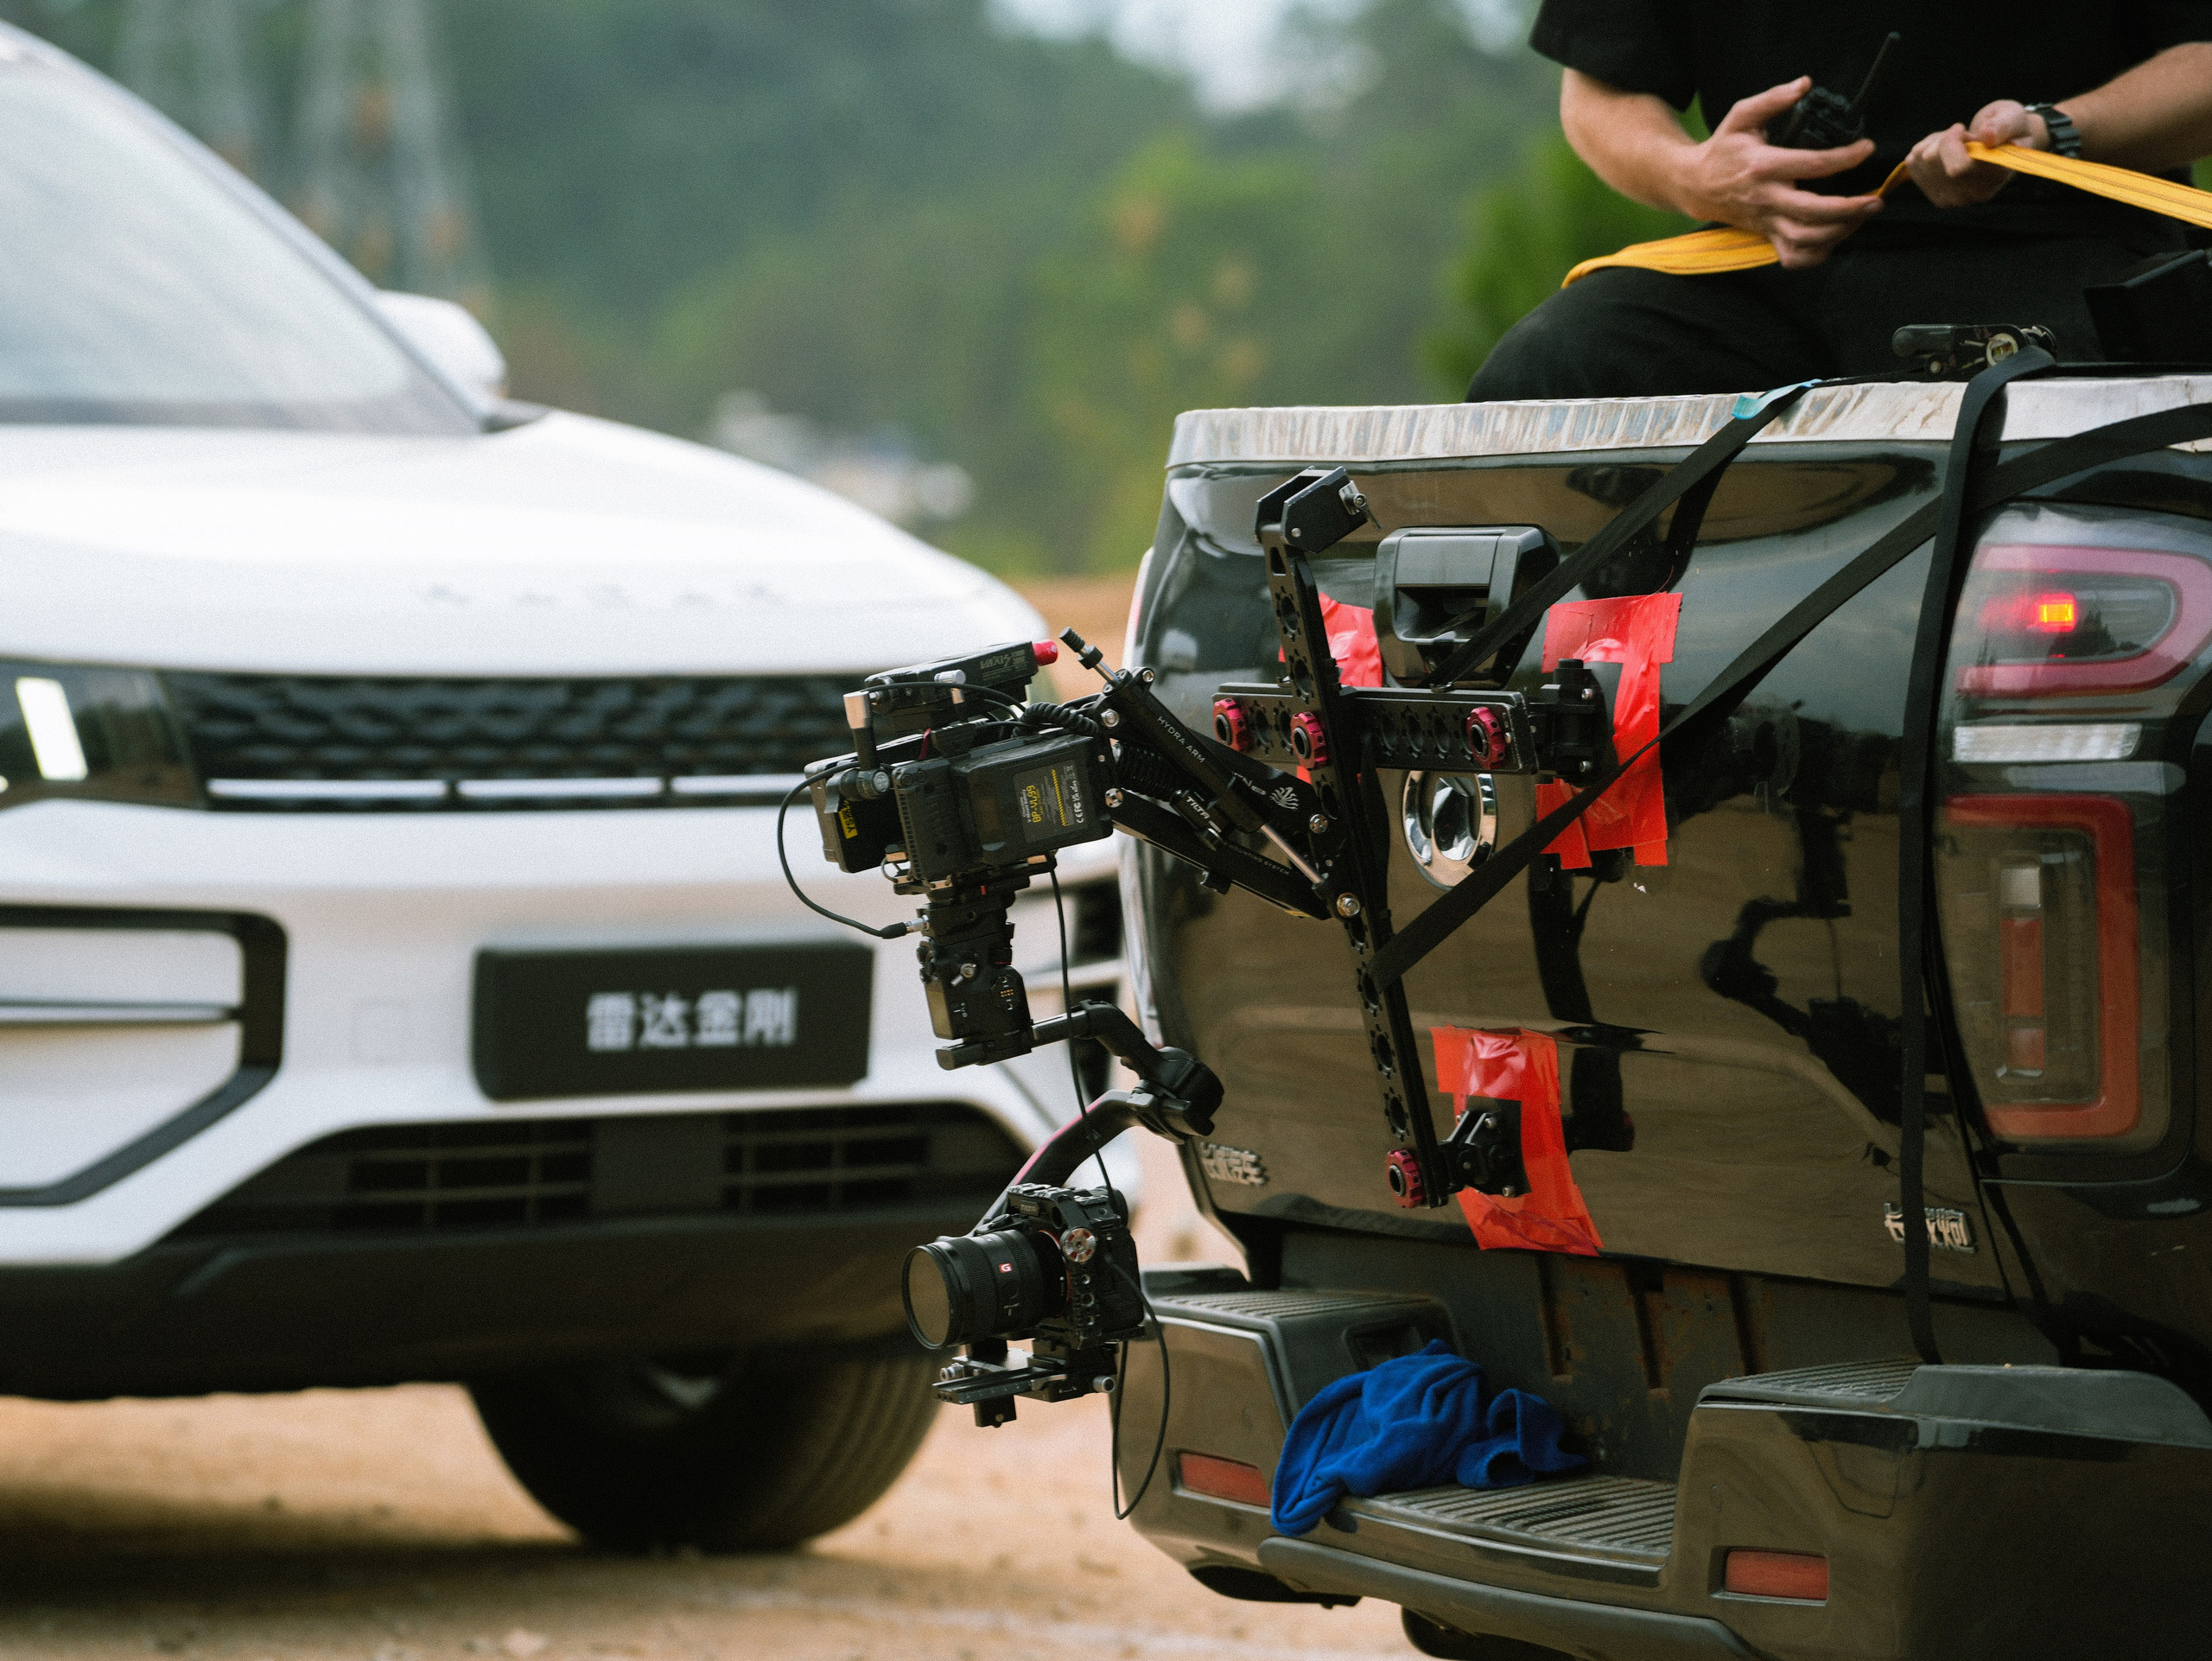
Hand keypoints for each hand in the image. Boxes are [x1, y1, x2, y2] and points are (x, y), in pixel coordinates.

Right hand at [1670, 77, 1882, 268]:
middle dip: (1849, 208)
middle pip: (1812, 211)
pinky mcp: (1765, 234)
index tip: (1865, 148)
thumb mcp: (1741, 116)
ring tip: (1861, 216)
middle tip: (1875, 199)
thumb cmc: (1722, 149)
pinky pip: (1792, 256)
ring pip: (1805, 238)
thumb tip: (1805, 83)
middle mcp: (1765, 197)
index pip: (1812, 165)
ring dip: (1838, 231)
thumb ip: (1773, 99)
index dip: (1845, 158)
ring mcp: (1766, 220)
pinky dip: (1817, 254)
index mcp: (1763, 165)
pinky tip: (1835, 238)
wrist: (1694, 185)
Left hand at [1905, 101, 2049, 207]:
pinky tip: (1943, 148)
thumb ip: (2003, 126)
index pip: (1957, 167)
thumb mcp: (2013, 118)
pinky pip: (1913, 163)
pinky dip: (1925, 148)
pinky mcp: (1935, 194)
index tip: (1961, 129)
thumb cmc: (2010, 128)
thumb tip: (1987, 135)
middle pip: (1932, 161)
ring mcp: (1952, 199)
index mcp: (1995, 178)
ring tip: (1955, 140)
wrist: (2000, 143)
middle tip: (1961, 134)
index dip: (1951, 141)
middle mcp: (1972, 195)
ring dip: (1934, 142)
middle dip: (1943, 138)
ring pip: (1921, 160)